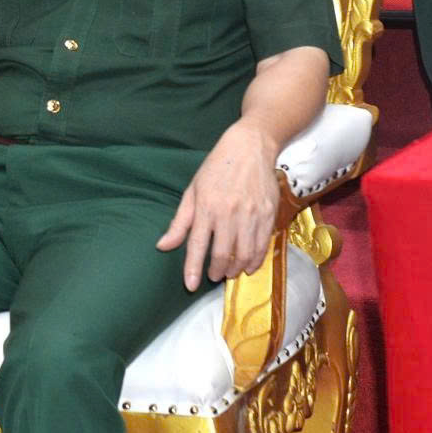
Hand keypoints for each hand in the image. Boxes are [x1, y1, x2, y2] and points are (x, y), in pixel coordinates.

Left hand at [156, 121, 280, 289]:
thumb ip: (180, 222)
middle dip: (217, 271)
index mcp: (206, 206)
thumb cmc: (216, 168)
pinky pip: (263, 245)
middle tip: (212, 276)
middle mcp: (229, 212)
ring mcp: (251, 214)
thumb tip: (163, 246)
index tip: (190, 285)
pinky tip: (248, 266)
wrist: (250, 147)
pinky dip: (256, 260)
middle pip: (223, 253)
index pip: (197, 244)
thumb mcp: (192, 191)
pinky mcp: (268, 214)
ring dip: (236, 268)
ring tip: (229, 273)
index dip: (192, 268)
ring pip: (244, 253)